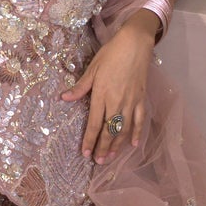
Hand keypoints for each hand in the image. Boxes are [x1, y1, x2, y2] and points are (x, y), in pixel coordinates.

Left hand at [62, 20, 154, 162]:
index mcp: (102, 95)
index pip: (95, 124)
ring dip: (117, 145)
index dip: (89, 140)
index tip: (85, 153)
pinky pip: (140, 120)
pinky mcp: (142, 99)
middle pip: (110, 131)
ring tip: (110, 157)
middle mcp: (117, 102)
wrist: (135, 44)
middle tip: (98, 162)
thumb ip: (80, 87)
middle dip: (103, 148)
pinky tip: (133, 144)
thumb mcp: (92, 68)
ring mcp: (131, 102)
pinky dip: (137, 133)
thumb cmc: (111, 54)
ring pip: (124, 129)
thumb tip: (64, 98)